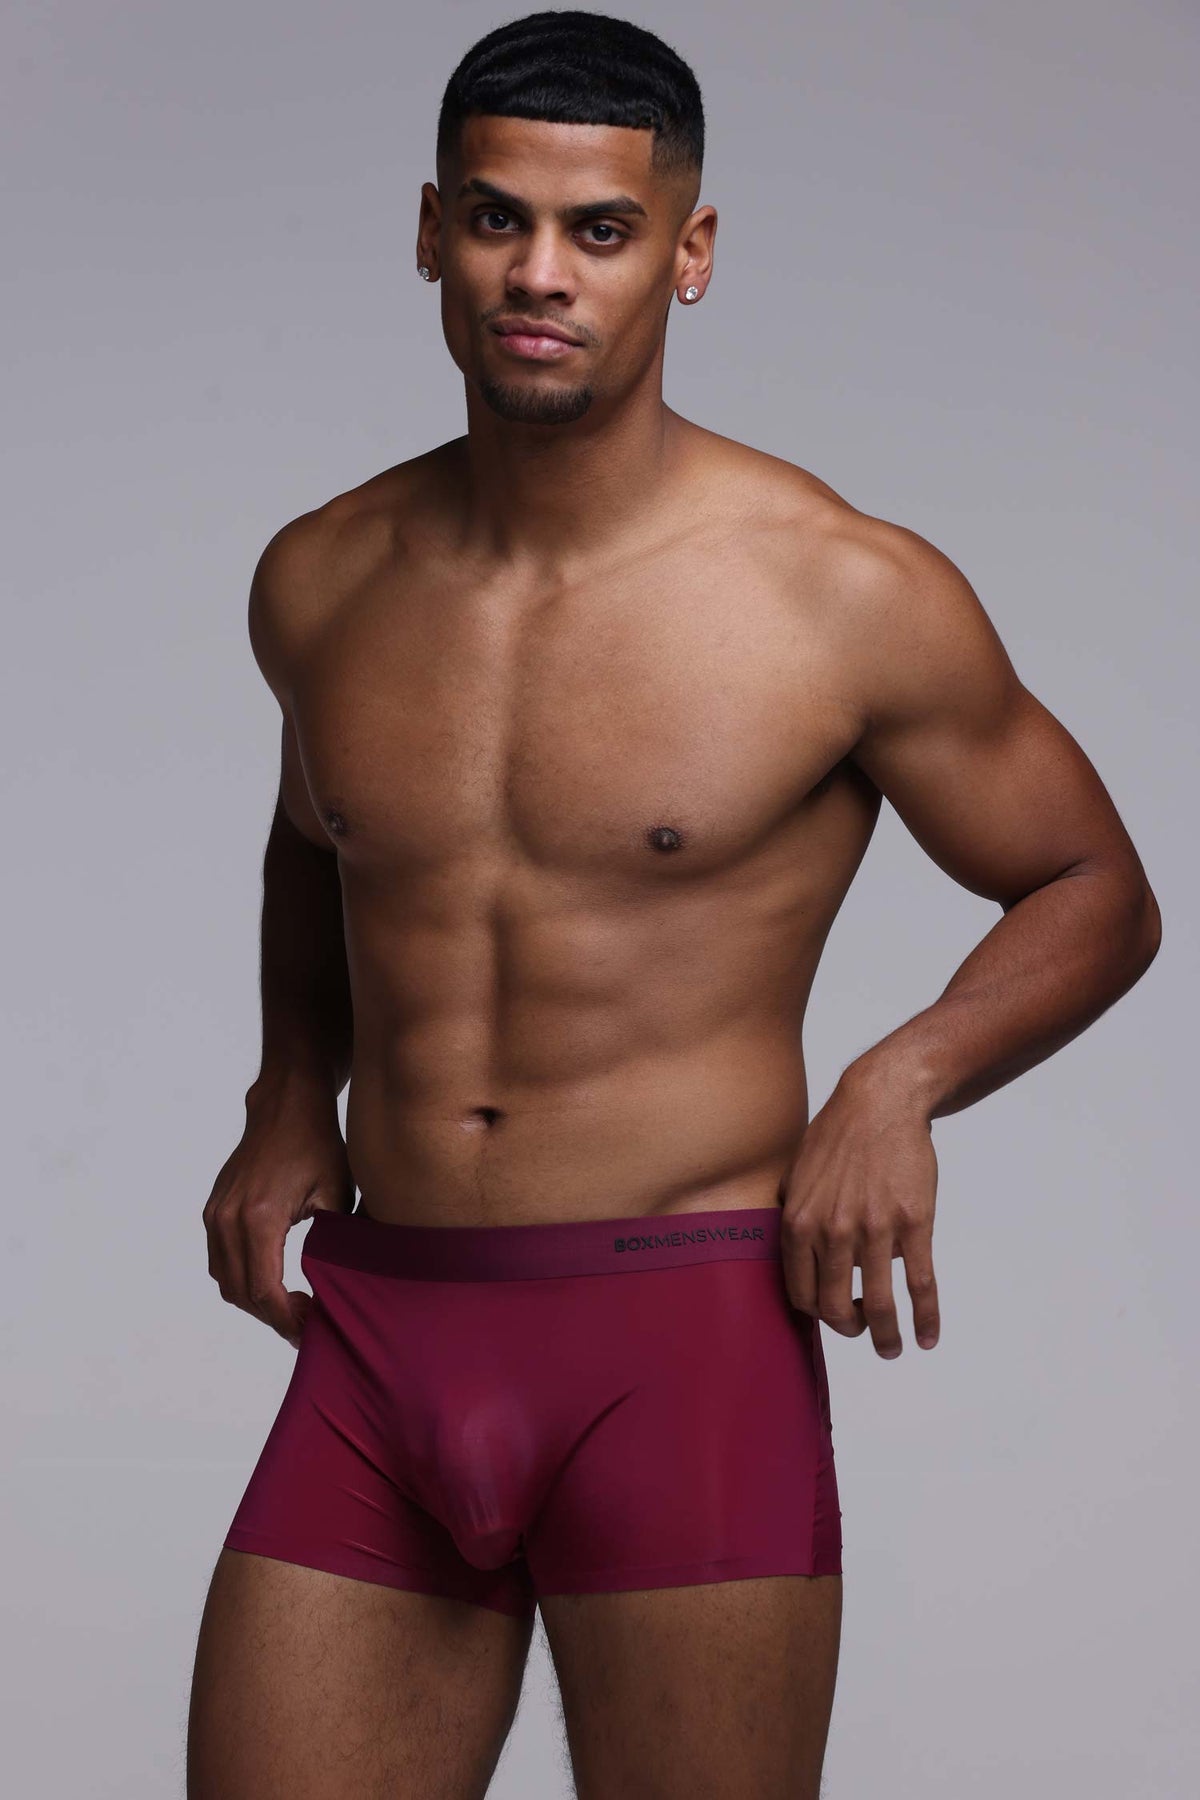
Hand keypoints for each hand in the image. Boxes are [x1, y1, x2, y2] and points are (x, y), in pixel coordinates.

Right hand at [202, 1082, 354, 1346]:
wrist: (286, 1106)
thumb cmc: (318, 1145)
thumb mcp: (336, 1195)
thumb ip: (332, 1245)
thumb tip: (339, 1291)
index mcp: (260, 1217)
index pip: (264, 1291)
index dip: (286, 1318)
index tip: (310, 1328)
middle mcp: (228, 1219)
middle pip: (240, 1293)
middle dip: (272, 1317)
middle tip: (305, 1325)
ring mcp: (216, 1214)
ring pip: (225, 1280)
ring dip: (254, 1302)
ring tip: (291, 1308)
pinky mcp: (214, 1209)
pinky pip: (219, 1260)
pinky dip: (241, 1280)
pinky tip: (273, 1284)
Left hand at [779, 1062, 939, 1356]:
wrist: (882, 1102)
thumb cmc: (837, 1135)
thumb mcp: (796, 1174)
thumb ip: (792, 1217)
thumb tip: (792, 1256)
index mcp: (800, 1223)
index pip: (800, 1294)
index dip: (816, 1314)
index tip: (831, 1315)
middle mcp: (833, 1232)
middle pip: (835, 1309)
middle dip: (849, 1330)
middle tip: (862, 1332)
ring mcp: (875, 1230)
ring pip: (879, 1305)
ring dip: (885, 1338)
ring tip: (890, 1350)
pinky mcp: (914, 1224)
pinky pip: (920, 1285)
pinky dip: (925, 1319)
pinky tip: (927, 1337)